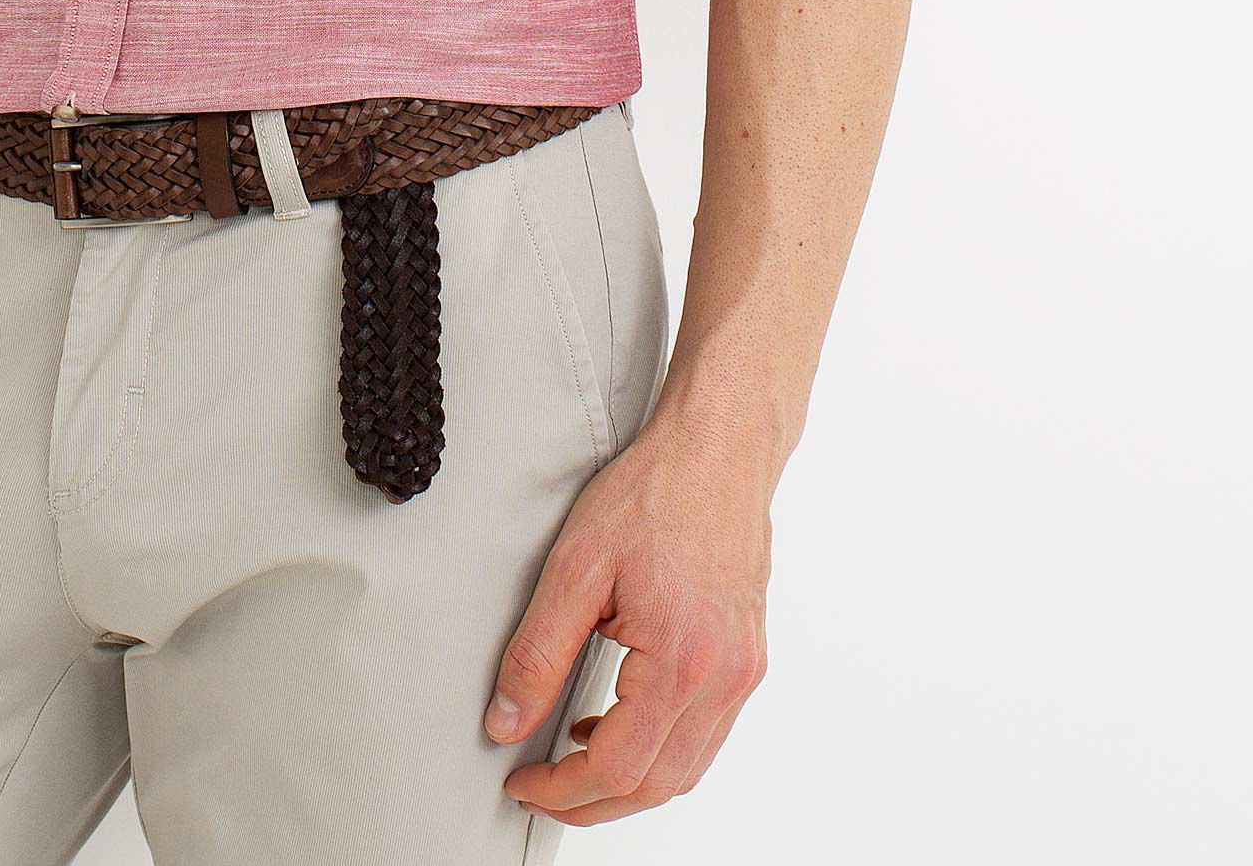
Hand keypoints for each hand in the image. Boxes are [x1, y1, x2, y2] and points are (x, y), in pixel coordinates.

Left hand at [485, 403, 771, 825]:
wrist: (718, 450)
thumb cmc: (655, 493)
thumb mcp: (576, 567)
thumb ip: (538, 653)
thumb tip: (505, 722)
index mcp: (682, 663)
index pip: (618, 767)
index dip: (562, 789)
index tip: (522, 782)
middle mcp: (724, 680)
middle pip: (656, 786)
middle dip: (591, 801)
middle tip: (540, 788)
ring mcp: (743, 673)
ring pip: (685, 771)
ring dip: (627, 783)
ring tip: (571, 760)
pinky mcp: (747, 660)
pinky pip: (705, 736)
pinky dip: (660, 750)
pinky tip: (619, 721)